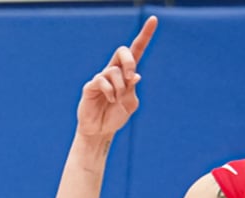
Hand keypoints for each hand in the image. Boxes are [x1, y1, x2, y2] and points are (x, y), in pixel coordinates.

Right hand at [76, 17, 155, 139]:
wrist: (100, 131)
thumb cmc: (116, 116)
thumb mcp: (130, 104)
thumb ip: (132, 89)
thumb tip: (134, 75)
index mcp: (127, 73)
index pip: (136, 50)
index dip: (145, 35)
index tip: (154, 20)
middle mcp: (114, 71)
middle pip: (122, 51)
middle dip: (129, 61)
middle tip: (130, 77)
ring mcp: (101, 78)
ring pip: (114, 71)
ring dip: (120, 87)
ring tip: (116, 100)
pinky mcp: (91, 86)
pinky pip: (102, 81)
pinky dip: (110, 91)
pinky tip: (109, 100)